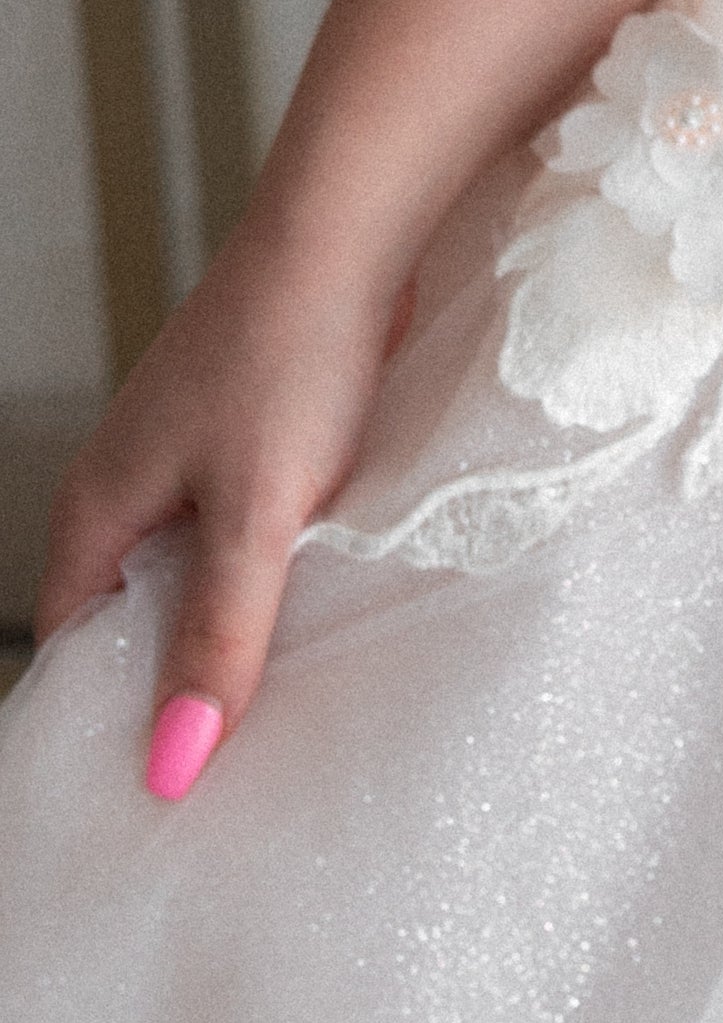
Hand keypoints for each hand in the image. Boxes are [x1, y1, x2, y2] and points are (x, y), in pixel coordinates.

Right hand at [32, 239, 408, 799]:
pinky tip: (324, 602)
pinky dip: (271, 571)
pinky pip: (244, 527)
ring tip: (285, 703)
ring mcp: (190, 451)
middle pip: (131, 611)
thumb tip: (172, 762)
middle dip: (171, 682)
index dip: (103, 716)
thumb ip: (218, 634)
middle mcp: (130, 482)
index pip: (72, 643)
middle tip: (228, 768)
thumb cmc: (291, 355)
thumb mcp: (257, 516)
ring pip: (194, 568)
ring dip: (230, 625)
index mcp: (99, 508)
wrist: (349, 232)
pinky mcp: (253, 429)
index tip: (153, 790)